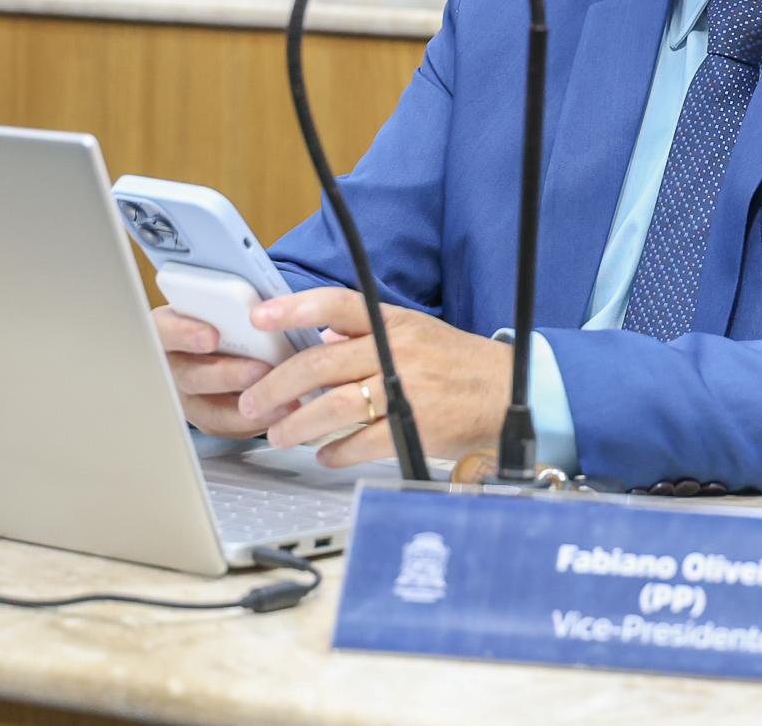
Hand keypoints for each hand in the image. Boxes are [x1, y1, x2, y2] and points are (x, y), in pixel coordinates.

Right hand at [154, 305, 278, 438]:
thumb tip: (263, 305)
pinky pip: (228, 427)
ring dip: (247, 407)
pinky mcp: (206, 419)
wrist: (222, 338)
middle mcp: (172, 367)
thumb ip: (231, 304)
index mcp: (167, 329)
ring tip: (281, 399)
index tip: (211, 335)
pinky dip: (256, 422)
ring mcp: (187, 397)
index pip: (163, 330)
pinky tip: (283, 412)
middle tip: (258, 370)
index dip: (184, 334)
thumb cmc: (221, 315)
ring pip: (210, 410)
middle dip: (227, 375)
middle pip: (190, 376)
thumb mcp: (219, 302)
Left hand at [238, 288, 512, 468]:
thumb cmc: (458, 364)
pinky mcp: (415, 427)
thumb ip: (368, 335)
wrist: (509, 391)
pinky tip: (325, 455)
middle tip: (252, 403)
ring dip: (298, 424)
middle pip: (321, 364)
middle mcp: (397, 351)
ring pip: (334, 406)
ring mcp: (406, 389)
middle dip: (277, 385)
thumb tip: (321, 340)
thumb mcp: (415, 334)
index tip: (260, 316)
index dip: (295, 308)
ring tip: (279, 434)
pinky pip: (362, 442)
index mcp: (394, 322)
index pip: (337, 305)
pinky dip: (336, 452)